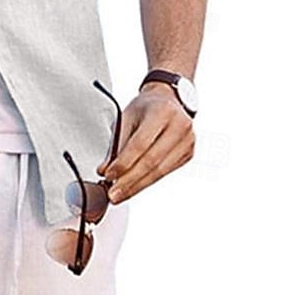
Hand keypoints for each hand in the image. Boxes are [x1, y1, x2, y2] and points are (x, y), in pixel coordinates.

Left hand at [96, 83, 194, 203]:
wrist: (170, 100)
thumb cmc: (146, 107)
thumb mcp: (128, 117)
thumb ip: (117, 143)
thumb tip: (105, 170)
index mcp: (162, 112)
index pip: (140, 144)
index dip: (123, 163)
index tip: (108, 175)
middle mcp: (179, 126)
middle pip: (151, 161)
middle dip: (130, 181)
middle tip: (113, 194)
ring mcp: (187, 142)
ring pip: (160, 171)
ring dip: (138, 186)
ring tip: (121, 194)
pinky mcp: (189, 154)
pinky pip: (166, 172)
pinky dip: (149, 181)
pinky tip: (135, 187)